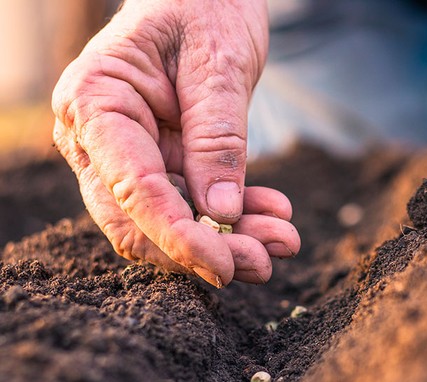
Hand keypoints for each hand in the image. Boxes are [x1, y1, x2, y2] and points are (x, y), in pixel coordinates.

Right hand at [52, 0, 299, 286]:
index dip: (177, 237)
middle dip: (203, 250)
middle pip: (139, 221)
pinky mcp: (162, 161)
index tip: (226, 265)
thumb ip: (217, 138)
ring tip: (284, 240)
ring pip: (168, 222)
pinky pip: (192, 205)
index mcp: (95, 102)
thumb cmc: (206, 5)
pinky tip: (274, 214)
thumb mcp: (220, 64)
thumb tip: (222, 215)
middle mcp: (99, 137)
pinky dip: (234, 217)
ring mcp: (128, 154)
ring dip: (228, 240)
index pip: (131, 189)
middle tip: (266, 262)